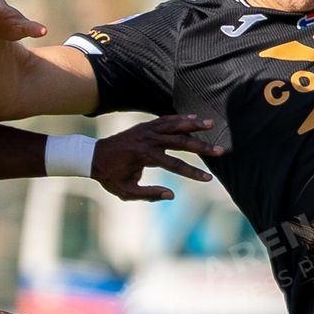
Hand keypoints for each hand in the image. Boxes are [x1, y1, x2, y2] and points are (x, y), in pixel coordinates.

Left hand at [91, 115, 223, 201]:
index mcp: (145, 156)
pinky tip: (194, 118)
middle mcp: (148, 140)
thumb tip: (171, 195)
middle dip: (202, 147)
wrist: (92, 156)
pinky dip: (180, 118)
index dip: (193, 173)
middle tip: (220, 151)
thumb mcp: (126, 191)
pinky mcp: (145, 126)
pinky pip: (165, 120)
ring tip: (212, 124)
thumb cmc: (109, 176)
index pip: (175, 165)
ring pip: (175, 126)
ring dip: (194, 125)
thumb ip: (149, 194)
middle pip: (181, 142)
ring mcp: (146, 130)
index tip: (208, 179)